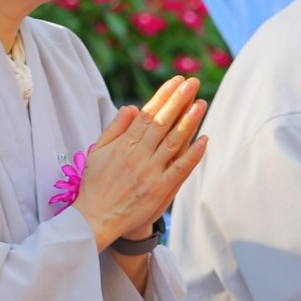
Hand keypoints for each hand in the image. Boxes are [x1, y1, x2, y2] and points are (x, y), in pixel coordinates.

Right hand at [72, 76, 207, 248]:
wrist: (96, 218)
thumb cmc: (96, 183)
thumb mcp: (98, 151)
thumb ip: (115, 128)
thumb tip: (130, 107)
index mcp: (124, 144)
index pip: (147, 115)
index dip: (163, 97)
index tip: (175, 82)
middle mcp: (139, 156)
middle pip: (162, 123)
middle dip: (178, 101)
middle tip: (192, 83)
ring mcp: (151, 173)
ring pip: (173, 142)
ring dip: (189, 122)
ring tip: (201, 104)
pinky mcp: (160, 190)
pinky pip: (180, 169)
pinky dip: (193, 154)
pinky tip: (204, 140)